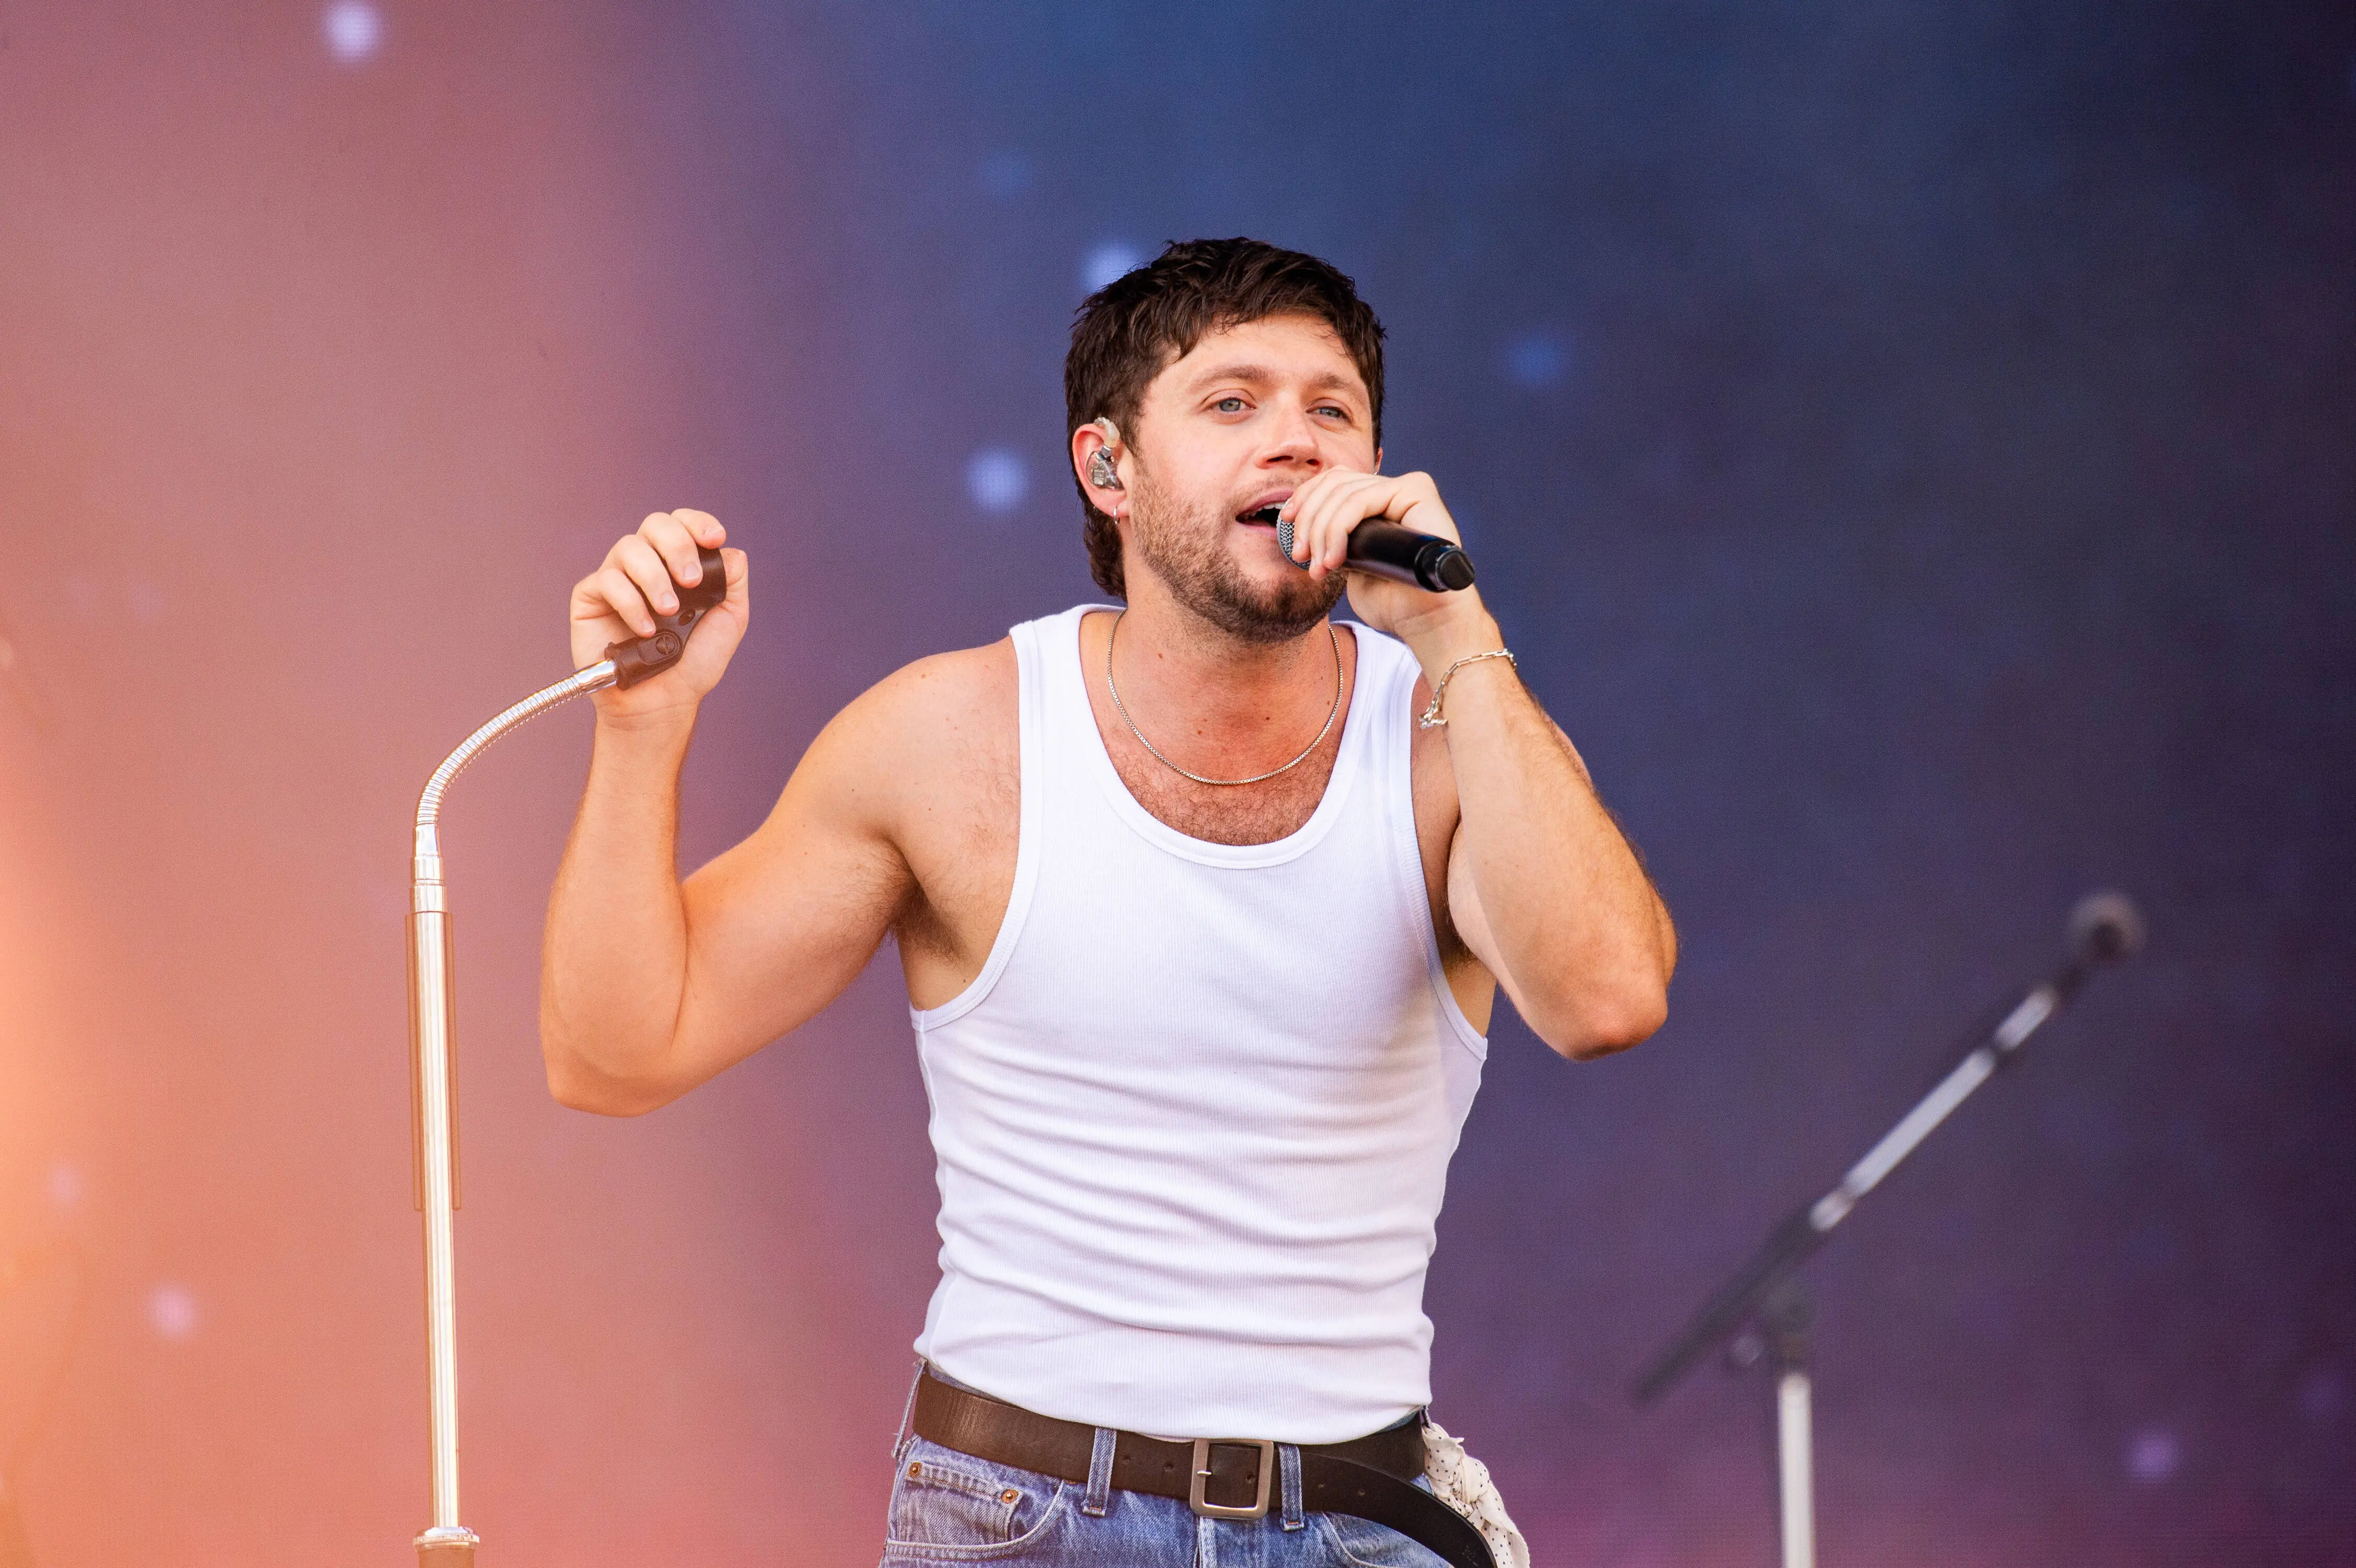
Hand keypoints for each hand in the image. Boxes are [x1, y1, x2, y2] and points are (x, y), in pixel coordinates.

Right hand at [569, 509, 749, 723]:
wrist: (661, 702)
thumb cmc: (693, 664)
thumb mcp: (728, 621)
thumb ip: (733, 582)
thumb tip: (731, 550)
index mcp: (679, 564)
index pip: (683, 524)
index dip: (698, 522)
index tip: (715, 538)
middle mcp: (648, 565)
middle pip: (655, 525)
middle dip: (678, 545)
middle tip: (691, 581)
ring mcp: (618, 579)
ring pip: (629, 547)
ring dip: (654, 577)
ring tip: (669, 611)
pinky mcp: (591, 598)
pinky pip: (606, 580)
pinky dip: (630, 603)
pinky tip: (645, 629)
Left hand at [1277, 469, 1489, 651]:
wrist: (1426, 623)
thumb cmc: (1394, 601)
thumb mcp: (1352, 564)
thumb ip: (1336, 541)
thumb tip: (1304, 528)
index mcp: (1380, 501)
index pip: (1334, 481)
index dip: (1304, 498)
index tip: (1285, 524)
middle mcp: (1395, 489)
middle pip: (1334, 483)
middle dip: (1308, 520)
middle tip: (1299, 556)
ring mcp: (1408, 487)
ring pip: (1344, 492)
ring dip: (1321, 530)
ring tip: (1319, 567)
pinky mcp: (1417, 492)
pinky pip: (1361, 500)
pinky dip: (1339, 527)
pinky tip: (1335, 559)